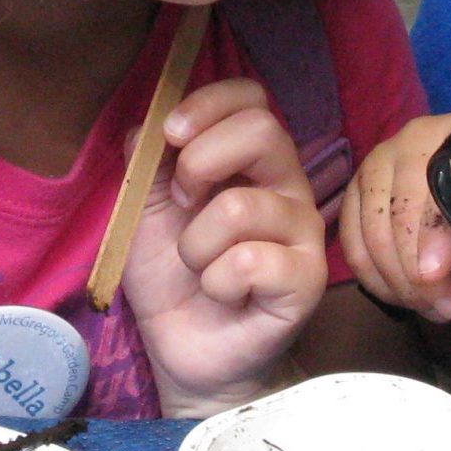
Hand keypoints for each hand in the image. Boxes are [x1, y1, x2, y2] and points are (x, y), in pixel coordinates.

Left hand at [121, 78, 325, 415]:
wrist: (185, 351)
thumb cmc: (172, 277)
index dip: (209, 103)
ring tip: (198, 267)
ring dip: (194, 244)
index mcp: (251, 161)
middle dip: (199, 162)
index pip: (252, 98)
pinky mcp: (306, 279)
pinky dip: (216, 281)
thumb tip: (151, 124)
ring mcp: (303, 232)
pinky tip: (223, 295)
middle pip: (263, 129)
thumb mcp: (144, 210)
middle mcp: (285, 187)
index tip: (171, 135)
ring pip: (239, 206)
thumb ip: (147, 162)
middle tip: (180, 202)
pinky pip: (250, 261)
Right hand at [339, 110, 450, 330]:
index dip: (429, 233)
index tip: (436, 277)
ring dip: (394, 282)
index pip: (429, 183)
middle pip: (393, 213)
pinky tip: (400, 296)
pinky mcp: (356, 191)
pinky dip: (372, 277)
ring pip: (367, 232)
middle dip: (413, 274)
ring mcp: (376, 166)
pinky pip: (350, 241)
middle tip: (447, 308)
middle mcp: (408, 143)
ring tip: (430, 307)